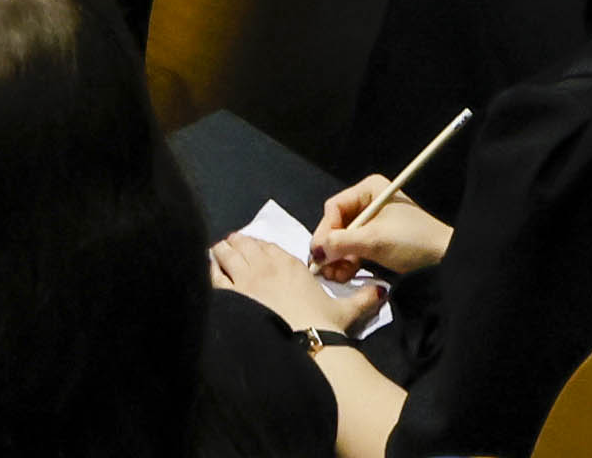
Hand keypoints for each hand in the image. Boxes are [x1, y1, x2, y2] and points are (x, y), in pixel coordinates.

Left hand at [209, 233, 381, 332]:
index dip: (258, 246)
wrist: (304, 346)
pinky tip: (208, 271)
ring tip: (217, 254)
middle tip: (231, 248)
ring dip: (221, 252)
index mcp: (289, 263)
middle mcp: (265, 265)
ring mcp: (245, 278)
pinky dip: (210, 270)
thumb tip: (383, 290)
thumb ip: (363, 298)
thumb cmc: (324, 327)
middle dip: (236, 244)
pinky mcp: (230, 295)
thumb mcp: (347, 311)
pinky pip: (213, 274)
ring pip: (225, 253)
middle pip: (243, 244)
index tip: (252, 248)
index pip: (267, 245)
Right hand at [311, 177, 453, 279]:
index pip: (334, 207)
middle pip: (337, 224)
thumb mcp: (375, 240)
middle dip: (331, 247)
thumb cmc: (416, 242)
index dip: (326, 230)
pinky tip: (346, 274)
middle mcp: (369, 202)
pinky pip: (354, 249)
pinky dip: (348, 262)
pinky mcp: (378, 240)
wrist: (445, 260)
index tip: (321, 252)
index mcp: (370, 189)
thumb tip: (316, 250)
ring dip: (338, 257)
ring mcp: (374, 222)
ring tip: (336, 275)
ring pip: (344, 239)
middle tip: (325, 268)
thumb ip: (341, 243)